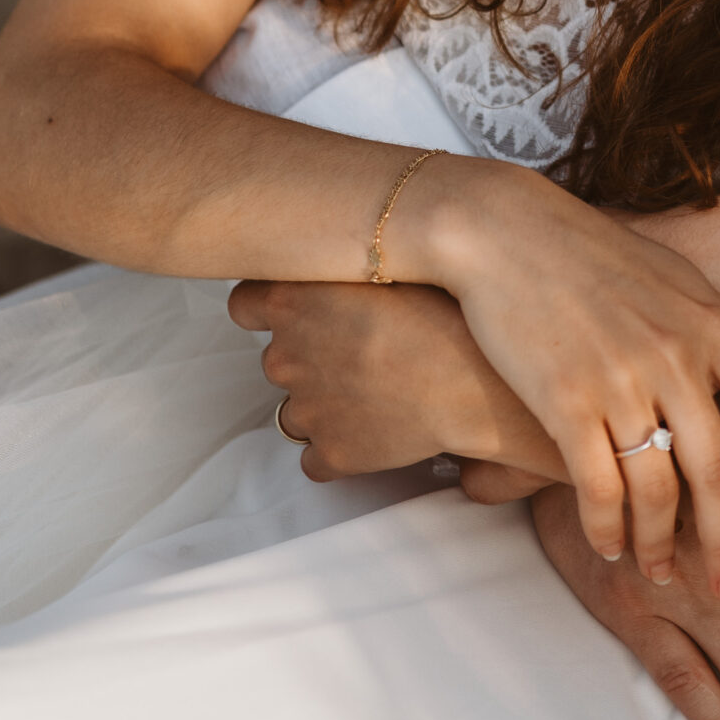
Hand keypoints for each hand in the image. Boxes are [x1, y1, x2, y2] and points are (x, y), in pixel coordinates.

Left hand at [228, 278, 562, 485]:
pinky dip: (340, 448)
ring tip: (379, 392)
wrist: (475, 378)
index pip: (244, 303)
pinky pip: (316, 457)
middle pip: (280, 357)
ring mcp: (305, 408)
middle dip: (313, 355)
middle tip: (366, 349)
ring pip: (297, 408)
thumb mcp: (394, 262)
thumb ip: (354, 268)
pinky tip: (379, 430)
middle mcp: (285, 353)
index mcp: (291, 299)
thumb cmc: (448, 309)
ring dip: (326, 402)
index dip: (270, 307)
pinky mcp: (331, 453)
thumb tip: (358, 272)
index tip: (301, 308)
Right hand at [423, 161, 719, 602]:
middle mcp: (676, 356)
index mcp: (715, 328)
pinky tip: (610, 546)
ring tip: (663, 573)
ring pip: (656, 491)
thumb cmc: (605, 258)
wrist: (508, 232)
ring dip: (660, 546)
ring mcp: (619, 379)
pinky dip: (606, 528)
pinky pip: (596, 486)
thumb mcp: (691, 284)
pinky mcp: (564, 399)